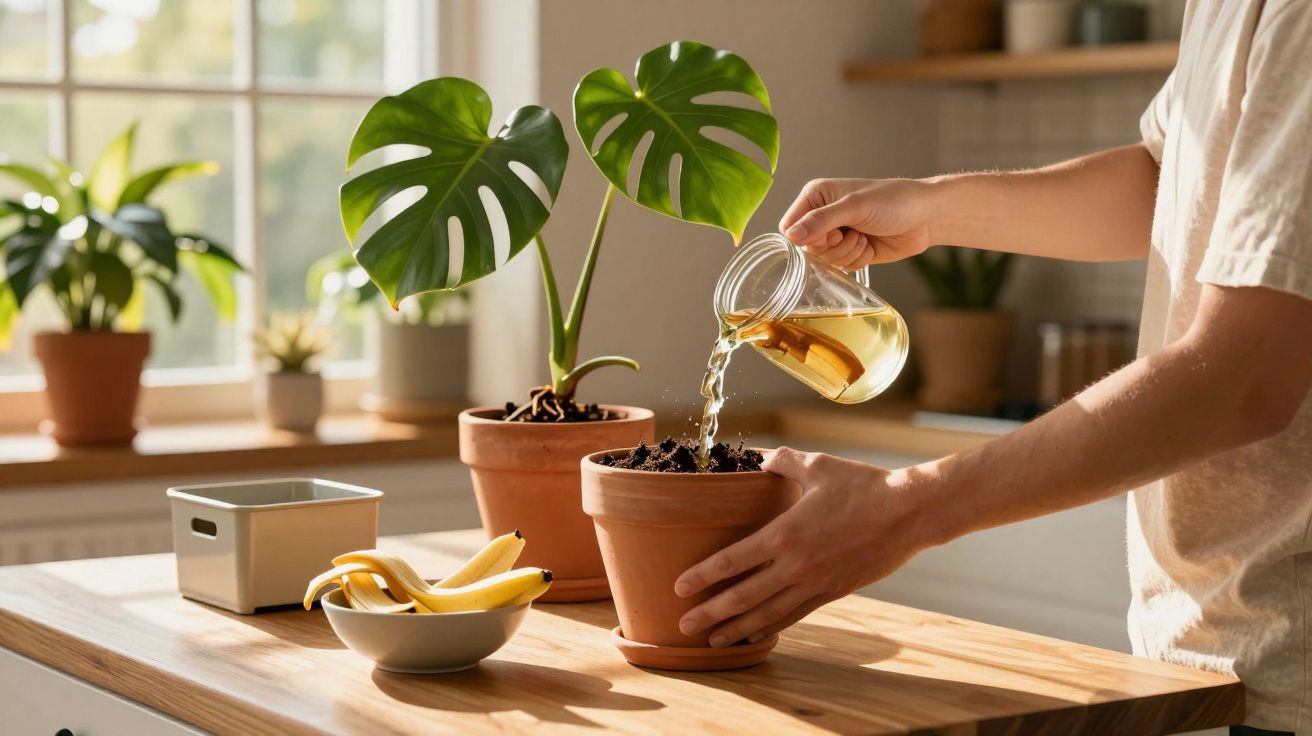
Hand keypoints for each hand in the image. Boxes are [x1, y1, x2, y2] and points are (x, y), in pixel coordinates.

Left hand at [673, 448, 929, 646]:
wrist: (909, 513)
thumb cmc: (863, 485)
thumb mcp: (817, 465)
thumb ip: (782, 462)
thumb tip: (757, 458)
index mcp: (785, 533)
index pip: (732, 561)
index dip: (702, 575)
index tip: (678, 587)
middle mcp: (795, 565)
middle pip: (743, 597)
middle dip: (710, 613)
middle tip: (683, 626)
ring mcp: (815, 583)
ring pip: (767, 615)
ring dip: (736, 629)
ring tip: (713, 642)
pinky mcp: (833, 593)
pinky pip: (794, 615)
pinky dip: (771, 628)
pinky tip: (755, 636)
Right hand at [778, 178, 938, 270]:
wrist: (925, 217)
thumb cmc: (894, 201)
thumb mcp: (855, 207)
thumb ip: (821, 221)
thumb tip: (791, 236)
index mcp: (816, 197)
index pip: (789, 226)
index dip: (806, 237)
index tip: (831, 232)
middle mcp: (822, 216)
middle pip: (806, 248)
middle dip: (833, 246)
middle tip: (853, 232)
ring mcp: (836, 235)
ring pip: (824, 260)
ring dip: (847, 254)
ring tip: (865, 237)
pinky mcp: (850, 251)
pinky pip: (840, 267)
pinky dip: (857, 260)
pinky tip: (870, 246)